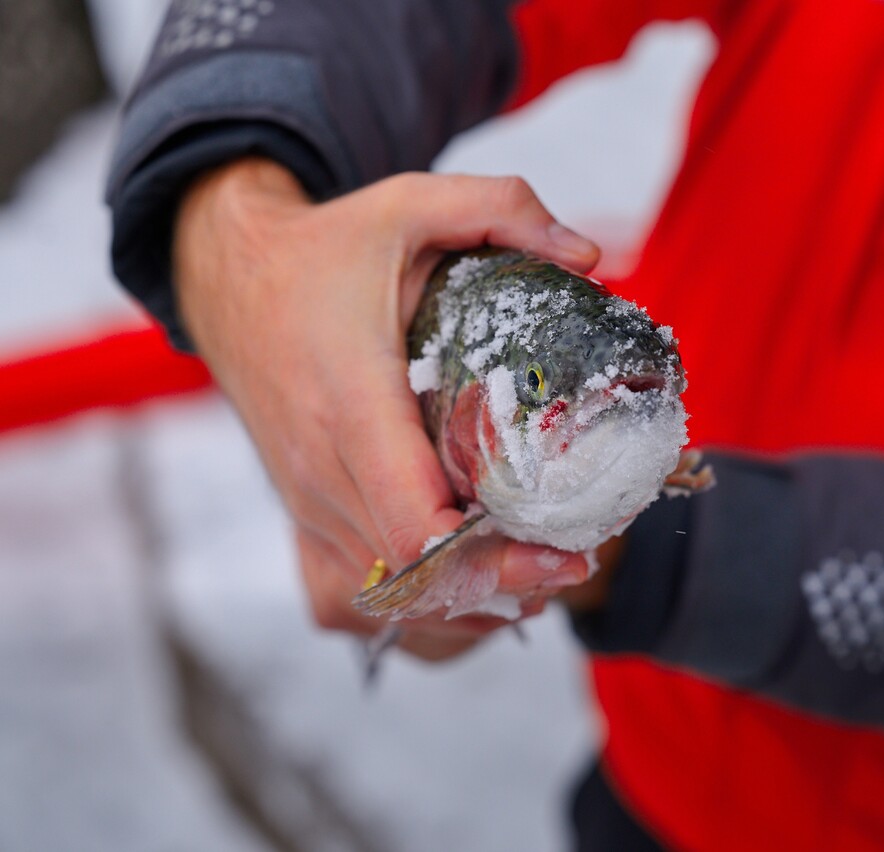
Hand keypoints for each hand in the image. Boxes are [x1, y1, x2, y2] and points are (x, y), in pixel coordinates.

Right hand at [173, 159, 599, 660]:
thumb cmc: (325, 251)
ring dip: (464, 606)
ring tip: (532, 576)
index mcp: (352, 406)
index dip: (495, 561)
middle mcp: (321, 472)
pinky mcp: (300, 517)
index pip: (416, 529)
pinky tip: (465, 587)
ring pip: (384, 604)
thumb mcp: (410, 204)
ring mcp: (305, 504)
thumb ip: (502, 208)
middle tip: (573, 562)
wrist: (226, 279)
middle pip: (414, 582)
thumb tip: (588, 259)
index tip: (566, 554)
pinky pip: (349, 599)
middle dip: (504, 586)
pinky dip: (413, 611)